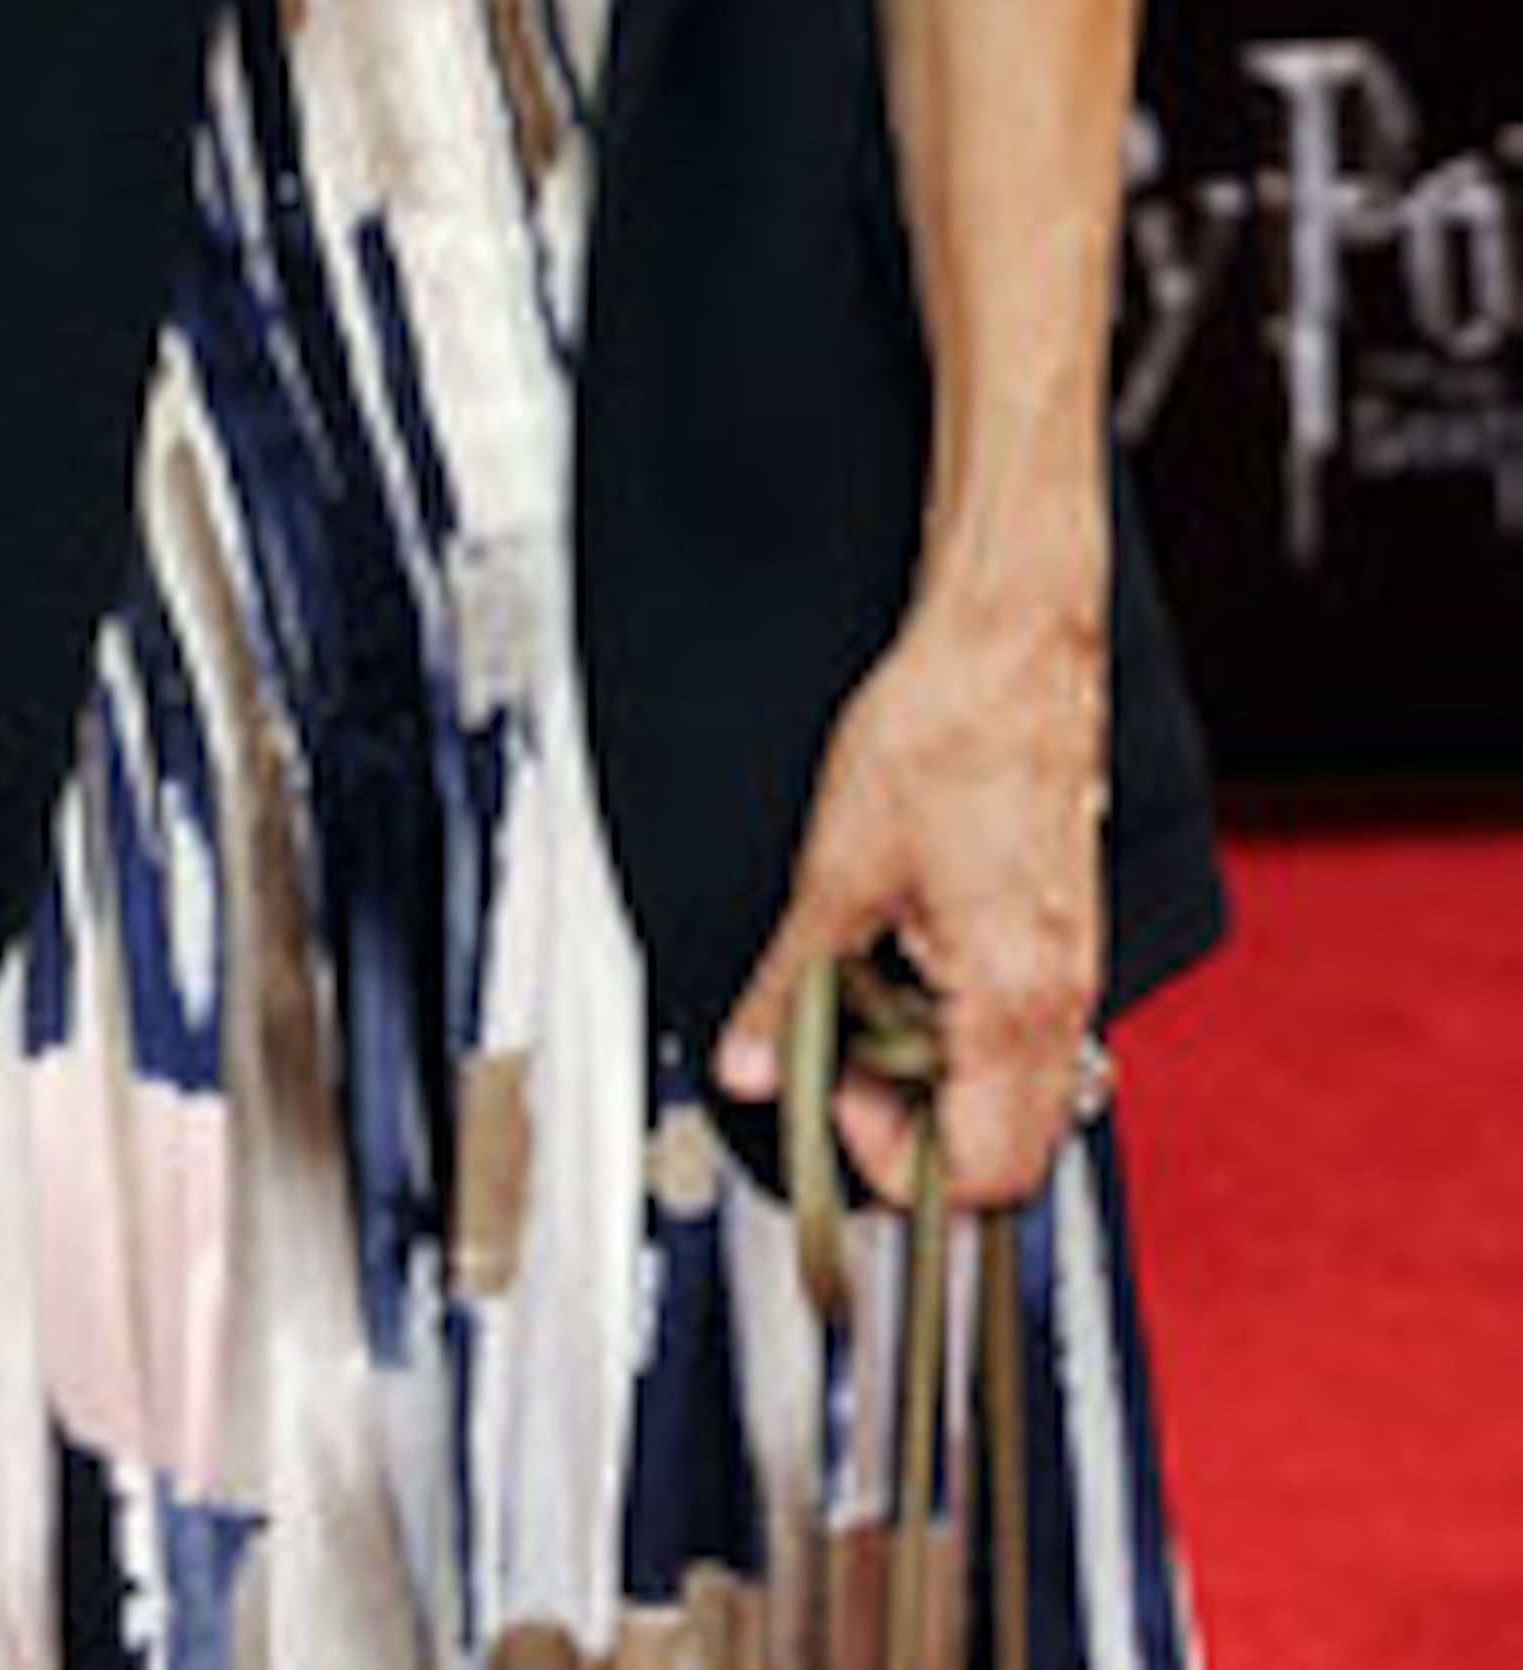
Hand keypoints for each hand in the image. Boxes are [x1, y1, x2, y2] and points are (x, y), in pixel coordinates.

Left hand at [713, 583, 1105, 1212]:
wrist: (1011, 648)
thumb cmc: (945, 733)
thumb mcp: (835, 871)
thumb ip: (792, 987)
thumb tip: (751, 1062)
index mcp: (1014, 1003)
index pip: (984, 1175)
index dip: (895, 1165)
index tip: (836, 1106)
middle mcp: (1064, 1001)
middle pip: (1011, 1150)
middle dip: (919, 1132)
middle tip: (848, 1066)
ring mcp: (1072, 967)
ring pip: (1019, 1090)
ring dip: (938, 1075)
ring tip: (869, 1002)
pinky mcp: (1061, 931)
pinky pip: (1025, 1027)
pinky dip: (963, 1024)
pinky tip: (907, 961)